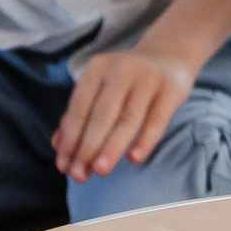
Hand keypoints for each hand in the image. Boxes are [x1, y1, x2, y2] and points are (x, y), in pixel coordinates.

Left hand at [53, 45, 196, 179]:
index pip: (79, 106)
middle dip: (88, 147)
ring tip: (100, 171)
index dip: (70, 137)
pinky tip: (135, 158)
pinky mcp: (171, 89)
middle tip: (78, 175)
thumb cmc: (125, 82)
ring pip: (128, 119)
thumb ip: (79, 116)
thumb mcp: (100, 89)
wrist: (167, 55)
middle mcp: (121, 69)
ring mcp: (148, 78)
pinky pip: (157, 119)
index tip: (63, 166)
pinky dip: (145, 140)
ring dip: (112, 147)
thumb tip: (58, 146)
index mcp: (97, 68)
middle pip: (102, 114)